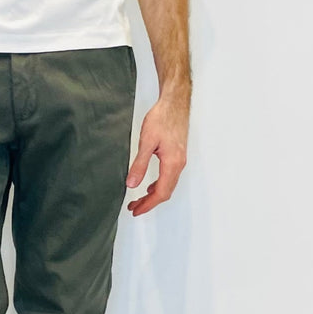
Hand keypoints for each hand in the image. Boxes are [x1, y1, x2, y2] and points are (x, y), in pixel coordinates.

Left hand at [125, 98, 188, 216]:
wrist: (174, 103)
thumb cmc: (162, 118)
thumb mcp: (146, 142)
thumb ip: (139, 165)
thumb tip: (132, 184)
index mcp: (172, 163)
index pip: (160, 192)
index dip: (148, 204)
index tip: (135, 210)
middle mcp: (178, 164)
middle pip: (165, 192)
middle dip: (149, 203)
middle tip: (134, 207)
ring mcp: (180, 160)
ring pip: (168, 185)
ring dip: (153, 195)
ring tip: (138, 199)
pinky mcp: (177, 155)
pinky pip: (169, 177)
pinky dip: (158, 185)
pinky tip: (149, 185)